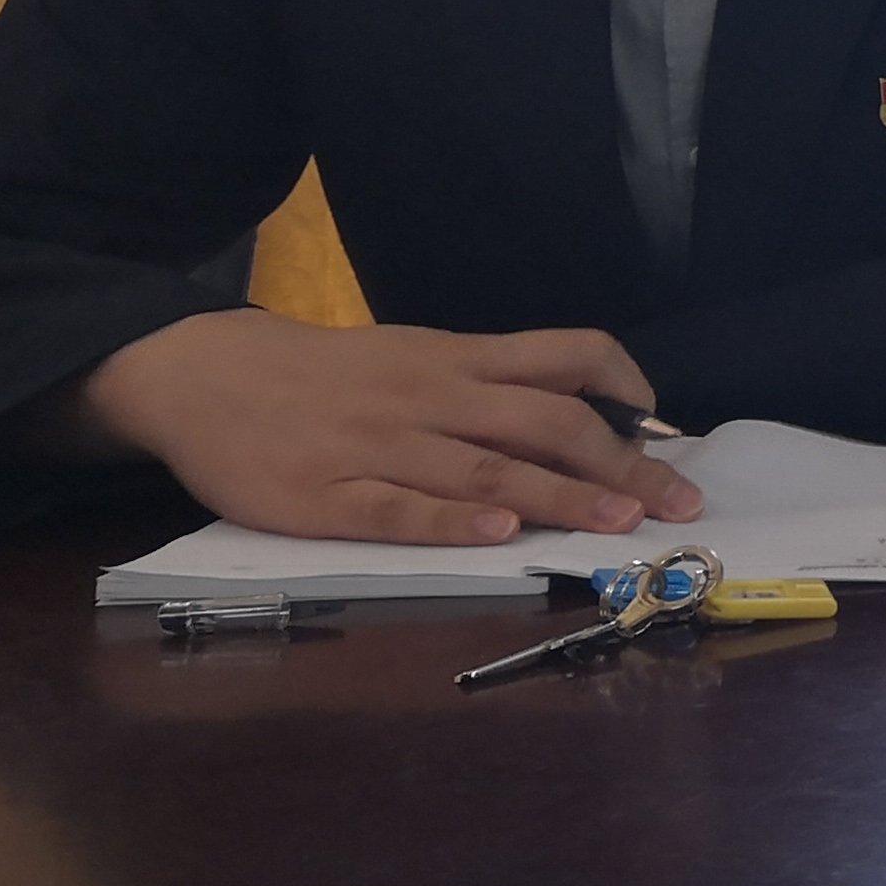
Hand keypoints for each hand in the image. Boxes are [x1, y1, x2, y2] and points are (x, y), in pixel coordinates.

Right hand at [76, 311, 706, 543]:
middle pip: (545, 422)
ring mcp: (378, 447)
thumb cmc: (329, 374)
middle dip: (619, 465)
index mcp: (457, 360)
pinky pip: (398, 508)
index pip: (564, 356)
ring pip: (484, 468)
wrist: (207, 373)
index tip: (667, 431)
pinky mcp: (324, 497)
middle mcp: (431, 397)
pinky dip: (452, 519)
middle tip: (677, 504)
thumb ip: (490, 381)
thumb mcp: (417, 354)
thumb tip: (584, 412)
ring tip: (617, 523)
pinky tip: (498, 531)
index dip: (624, 390)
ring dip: (559, 496)